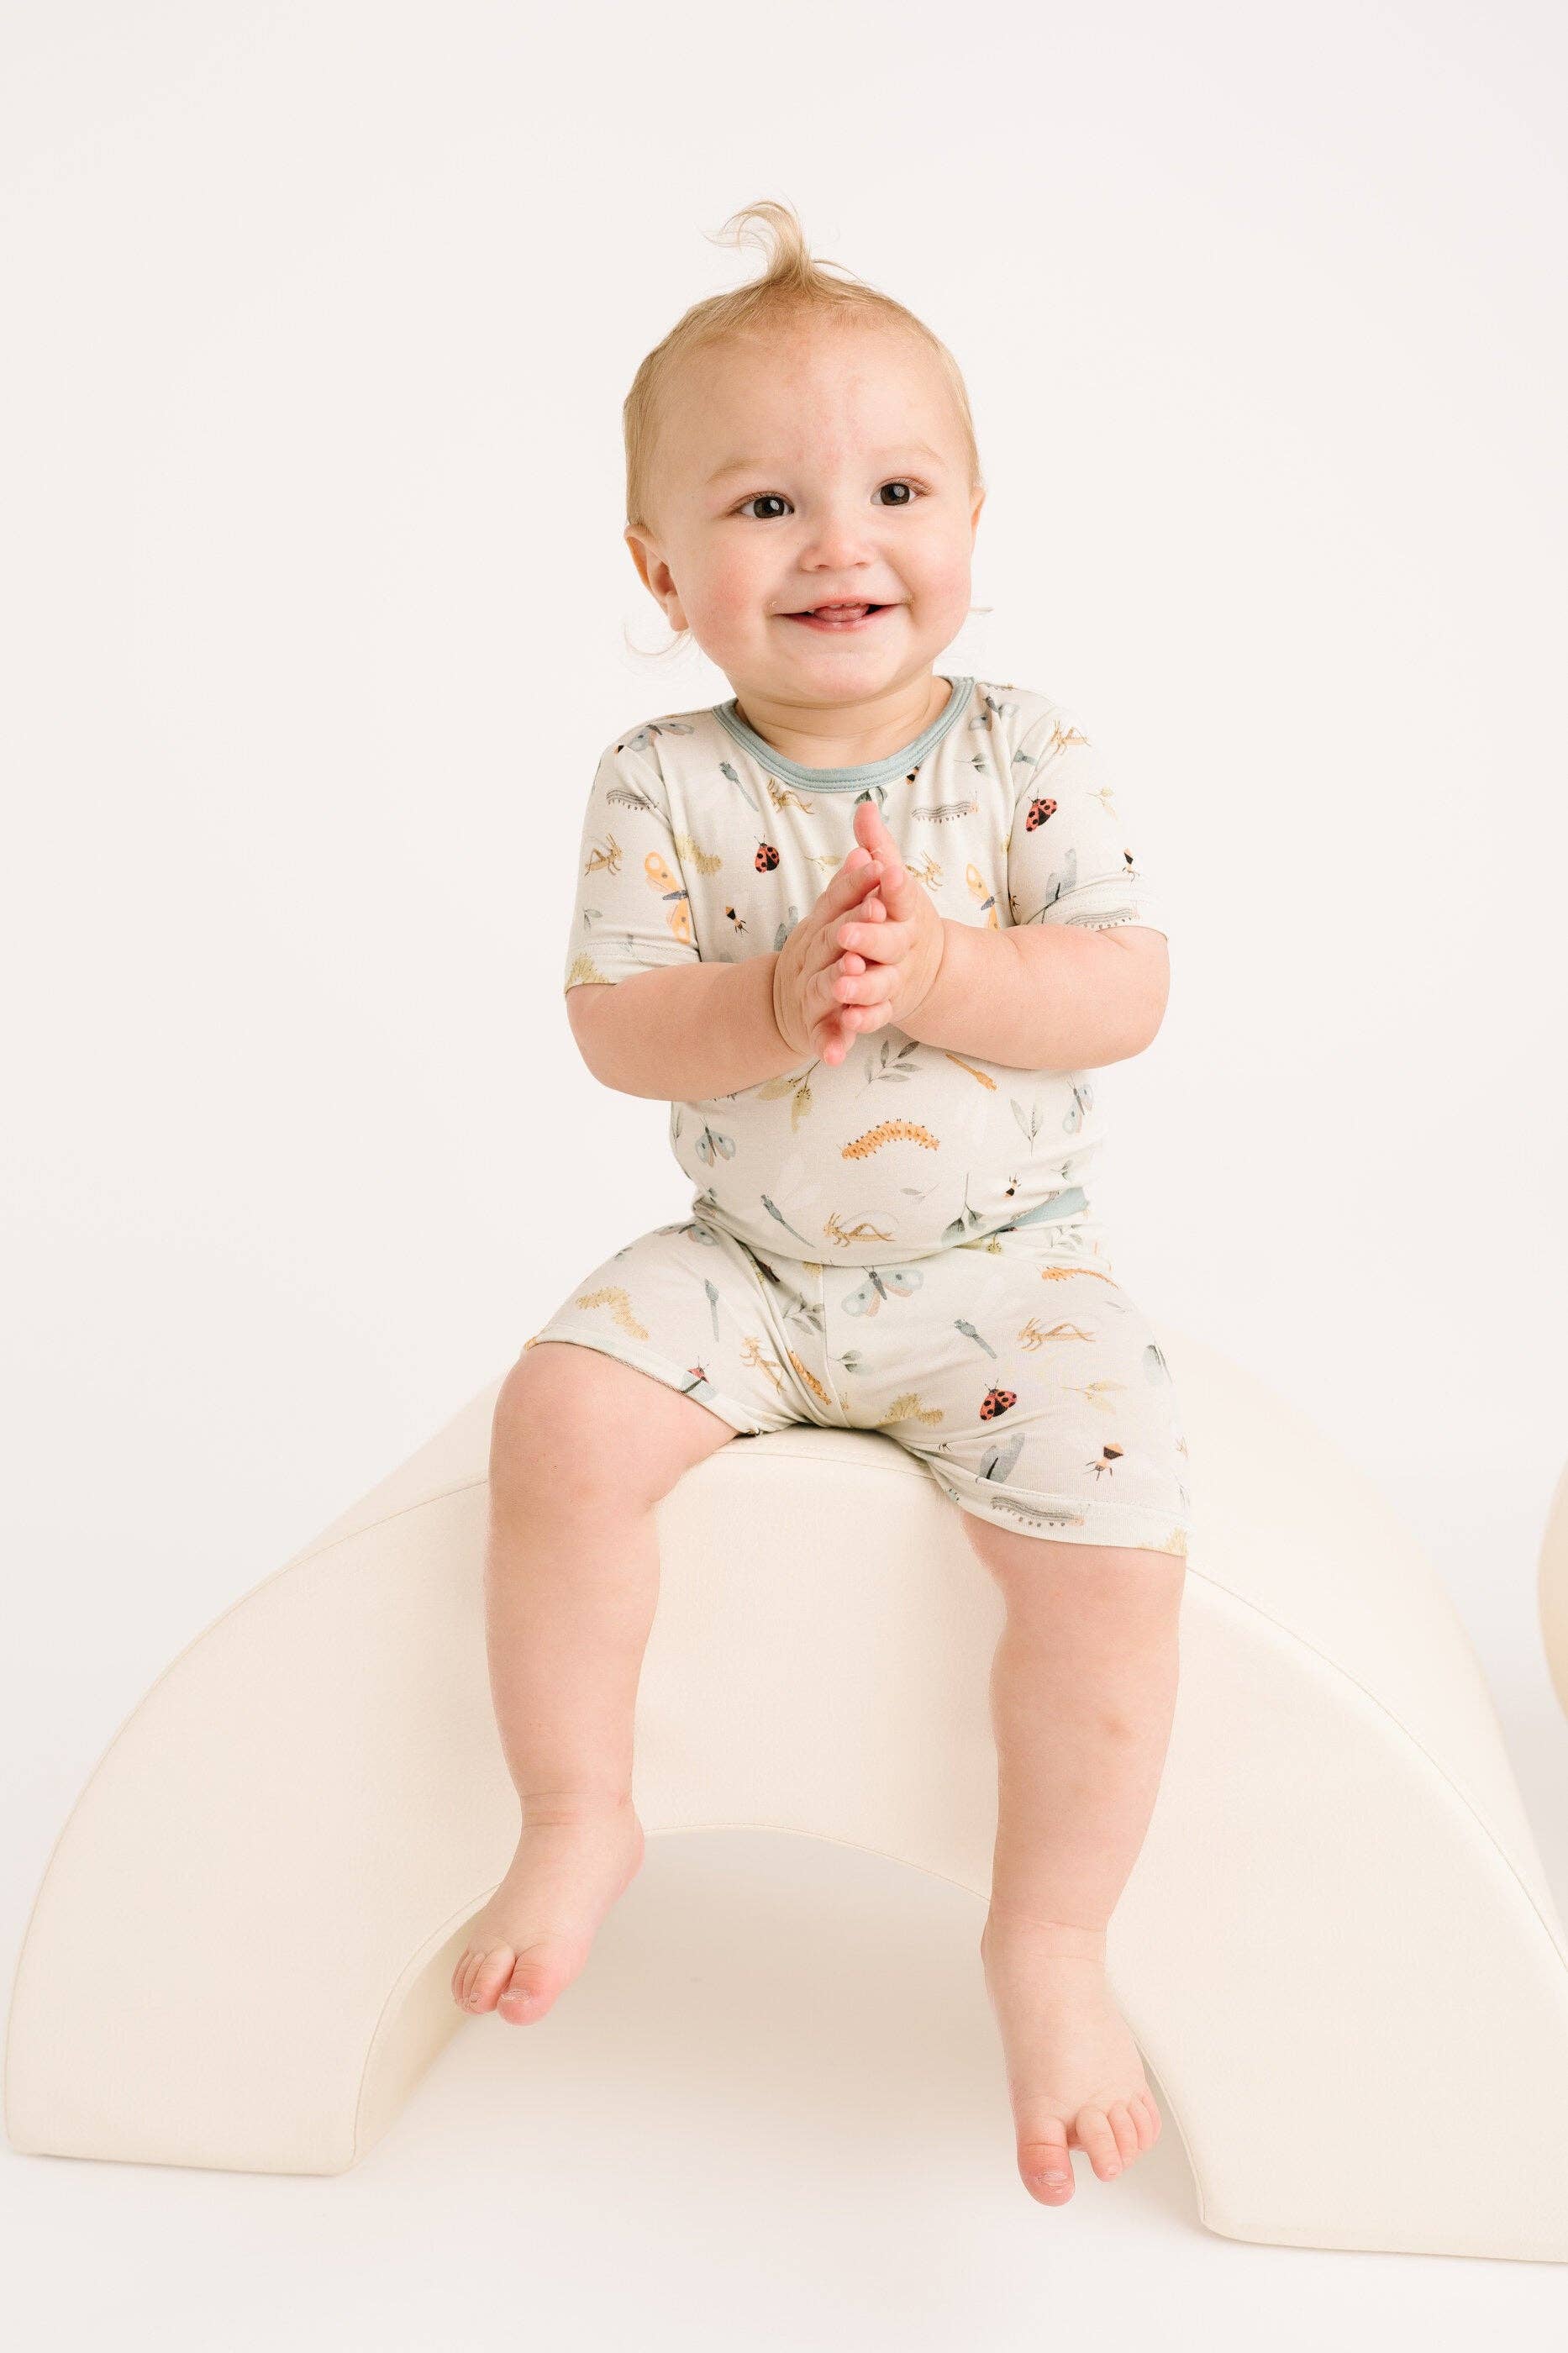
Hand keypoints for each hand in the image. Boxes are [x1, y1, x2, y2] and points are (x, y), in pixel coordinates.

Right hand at [771, 844, 889, 1067]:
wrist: (777, 1007)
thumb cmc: (817, 956)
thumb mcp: (829, 920)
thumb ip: (847, 890)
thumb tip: (864, 850)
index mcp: (819, 928)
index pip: (838, 901)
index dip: (858, 884)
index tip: (881, 865)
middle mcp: (811, 958)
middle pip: (832, 940)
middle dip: (854, 926)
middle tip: (877, 911)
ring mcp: (810, 993)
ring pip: (825, 986)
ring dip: (839, 980)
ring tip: (854, 974)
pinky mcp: (813, 1029)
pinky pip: (823, 1038)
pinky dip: (830, 1045)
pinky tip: (839, 1055)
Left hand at [823, 799, 946, 1042]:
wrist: (927, 968)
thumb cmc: (901, 916)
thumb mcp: (892, 881)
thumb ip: (877, 848)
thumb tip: (863, 806)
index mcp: (907, 911)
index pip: (902, 894)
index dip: (893, 884)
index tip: (885, 871)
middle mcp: (905, 946)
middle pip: (890, 942)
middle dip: (870, 938)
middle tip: (847, 933)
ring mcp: (898, 978)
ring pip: (881, 983)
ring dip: (862, 985)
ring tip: (841, 983)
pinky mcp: (889, 1007)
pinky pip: (875, 1016)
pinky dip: (862, 1021)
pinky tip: (845, 1022)